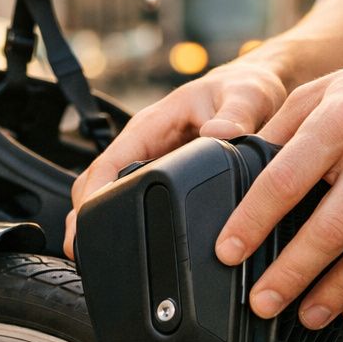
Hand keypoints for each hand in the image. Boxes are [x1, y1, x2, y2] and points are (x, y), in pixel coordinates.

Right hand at [64, 58, 289, 257]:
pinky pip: (136, 194)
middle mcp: (147, 142)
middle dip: (86, 215)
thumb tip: (220, 133)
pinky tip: (128, 242)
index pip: (110, 161)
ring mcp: (153, 158)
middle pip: (100, 181)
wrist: (259, 84)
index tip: (84, 223)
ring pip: (113, 190)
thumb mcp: (247, 98)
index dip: (93, 194)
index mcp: (155, 124)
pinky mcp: (166, 173)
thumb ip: (235, 116)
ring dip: (101, 218)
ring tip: (95, 257)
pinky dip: (124, 216)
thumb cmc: (247, 86)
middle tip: (82, 253)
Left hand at [215, 38, 342, 328]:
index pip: (286, 180)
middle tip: (261, 303)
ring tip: (304, 316)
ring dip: (334, 293)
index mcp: (340, 123)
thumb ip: (284, 127)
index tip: (227, 252)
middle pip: (329, 230)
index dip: (252, 221)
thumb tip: (240, 165)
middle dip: (290, 274)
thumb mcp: (327, 89)